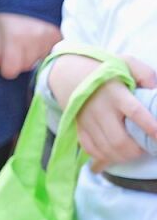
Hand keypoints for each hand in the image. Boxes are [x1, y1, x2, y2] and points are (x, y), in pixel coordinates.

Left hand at [0, 13, 61, 79]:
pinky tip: (37, 40)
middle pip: (24, 67)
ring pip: (37, 61)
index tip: (6, 60)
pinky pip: (48, 53)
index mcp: (15, 38)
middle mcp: (33, 40)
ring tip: (27, 41)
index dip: (6, 68)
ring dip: (31, 56)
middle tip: (16, 47)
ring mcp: (47, 38)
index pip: (11, 71)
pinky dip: (42, 50)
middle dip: (18, 61)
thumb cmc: (9, 12)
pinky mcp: (57, 35)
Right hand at [49, 54, 156, 171]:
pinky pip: (91, 149)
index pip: (135, 112)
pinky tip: (114, 155)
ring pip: (106, 148)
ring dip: (122, 156)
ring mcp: (88, 122)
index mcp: (116, 93)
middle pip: (118, 139)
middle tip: (144, 149)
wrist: (72, 77)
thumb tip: (155, 88)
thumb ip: (145, 73)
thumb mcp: (127, 63)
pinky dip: (104, 156)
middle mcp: (101, 110)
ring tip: (132, 154)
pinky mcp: (80, 129)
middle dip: (134, 151)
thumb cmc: (105, 71)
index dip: (149, 126)